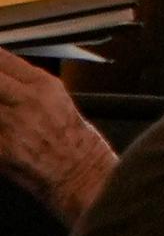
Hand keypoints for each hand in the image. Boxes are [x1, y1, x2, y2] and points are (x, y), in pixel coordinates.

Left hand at [0, 52, 113, 223]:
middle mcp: (27, 101)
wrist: (83, 176)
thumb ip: (24, 85)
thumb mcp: (56, 100)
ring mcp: (11, 125)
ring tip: (4, 114)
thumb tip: (1, 78)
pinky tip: (2, 135)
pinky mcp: (1, 149)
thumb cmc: (76, 142)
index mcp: (44, 86)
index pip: (2, 59)